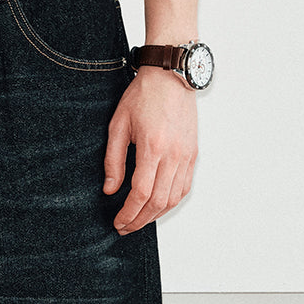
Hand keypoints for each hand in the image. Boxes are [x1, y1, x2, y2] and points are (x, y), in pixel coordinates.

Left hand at [102, 66, 197, 233]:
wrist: (171, 75)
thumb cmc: (143, 95)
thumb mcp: (118, 125)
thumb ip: (113, 160)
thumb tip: (110, 189)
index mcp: (153, 147)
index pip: (141, 193)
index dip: (129, 213)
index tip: (118, 222)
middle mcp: (174, 154)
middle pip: (158, 201)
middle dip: (139, 220)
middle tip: (125, 227)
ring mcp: (187, 155)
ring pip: (173, 198)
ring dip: (155, 215)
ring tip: (138, 220)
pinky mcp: (193, 154)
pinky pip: (184, 187)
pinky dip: (171, 202)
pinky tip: (157, 206)